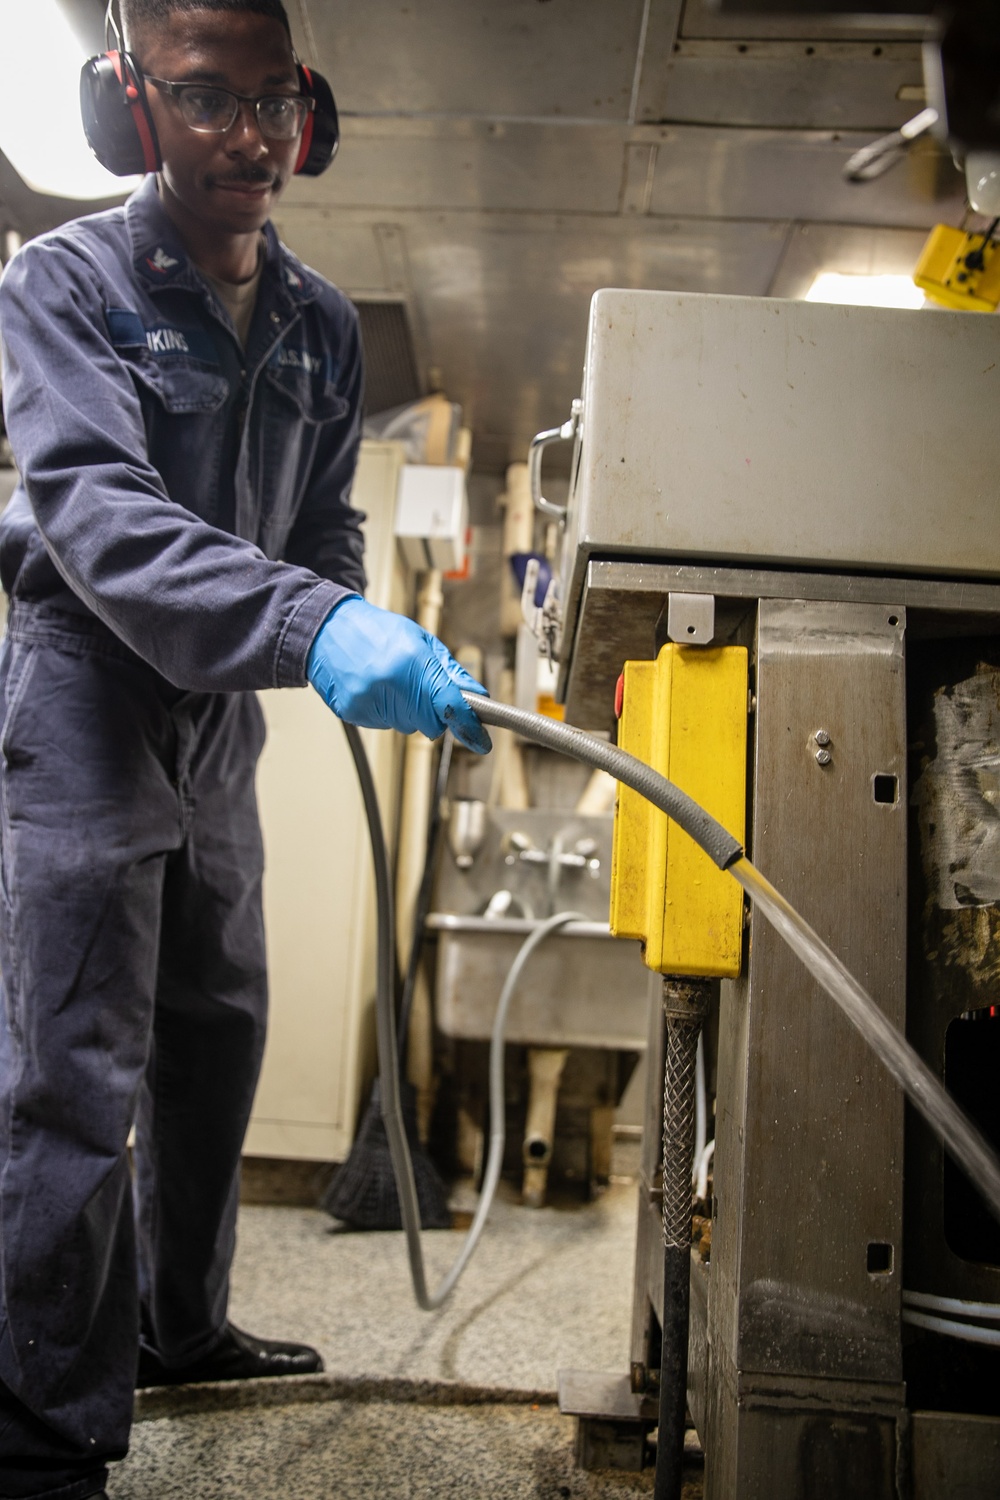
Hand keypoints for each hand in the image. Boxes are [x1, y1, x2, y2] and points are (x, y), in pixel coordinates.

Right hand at [307, 596, 491, 753]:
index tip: (480, 740)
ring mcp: (368, 702)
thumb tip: (476, 696)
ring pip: (408, 726)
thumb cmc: (375, 631)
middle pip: (430, 724)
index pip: (449, 705)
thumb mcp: (421, 640)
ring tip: (393, 682)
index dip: (468, 725)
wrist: (328, 630)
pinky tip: (377, 689)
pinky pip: (385, 725)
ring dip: (409, 711)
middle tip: (422, 688)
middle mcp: (388, 685)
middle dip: (434, 712)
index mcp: (410, 662)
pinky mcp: (353, 713)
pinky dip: (388, 712)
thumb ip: (450, 672)